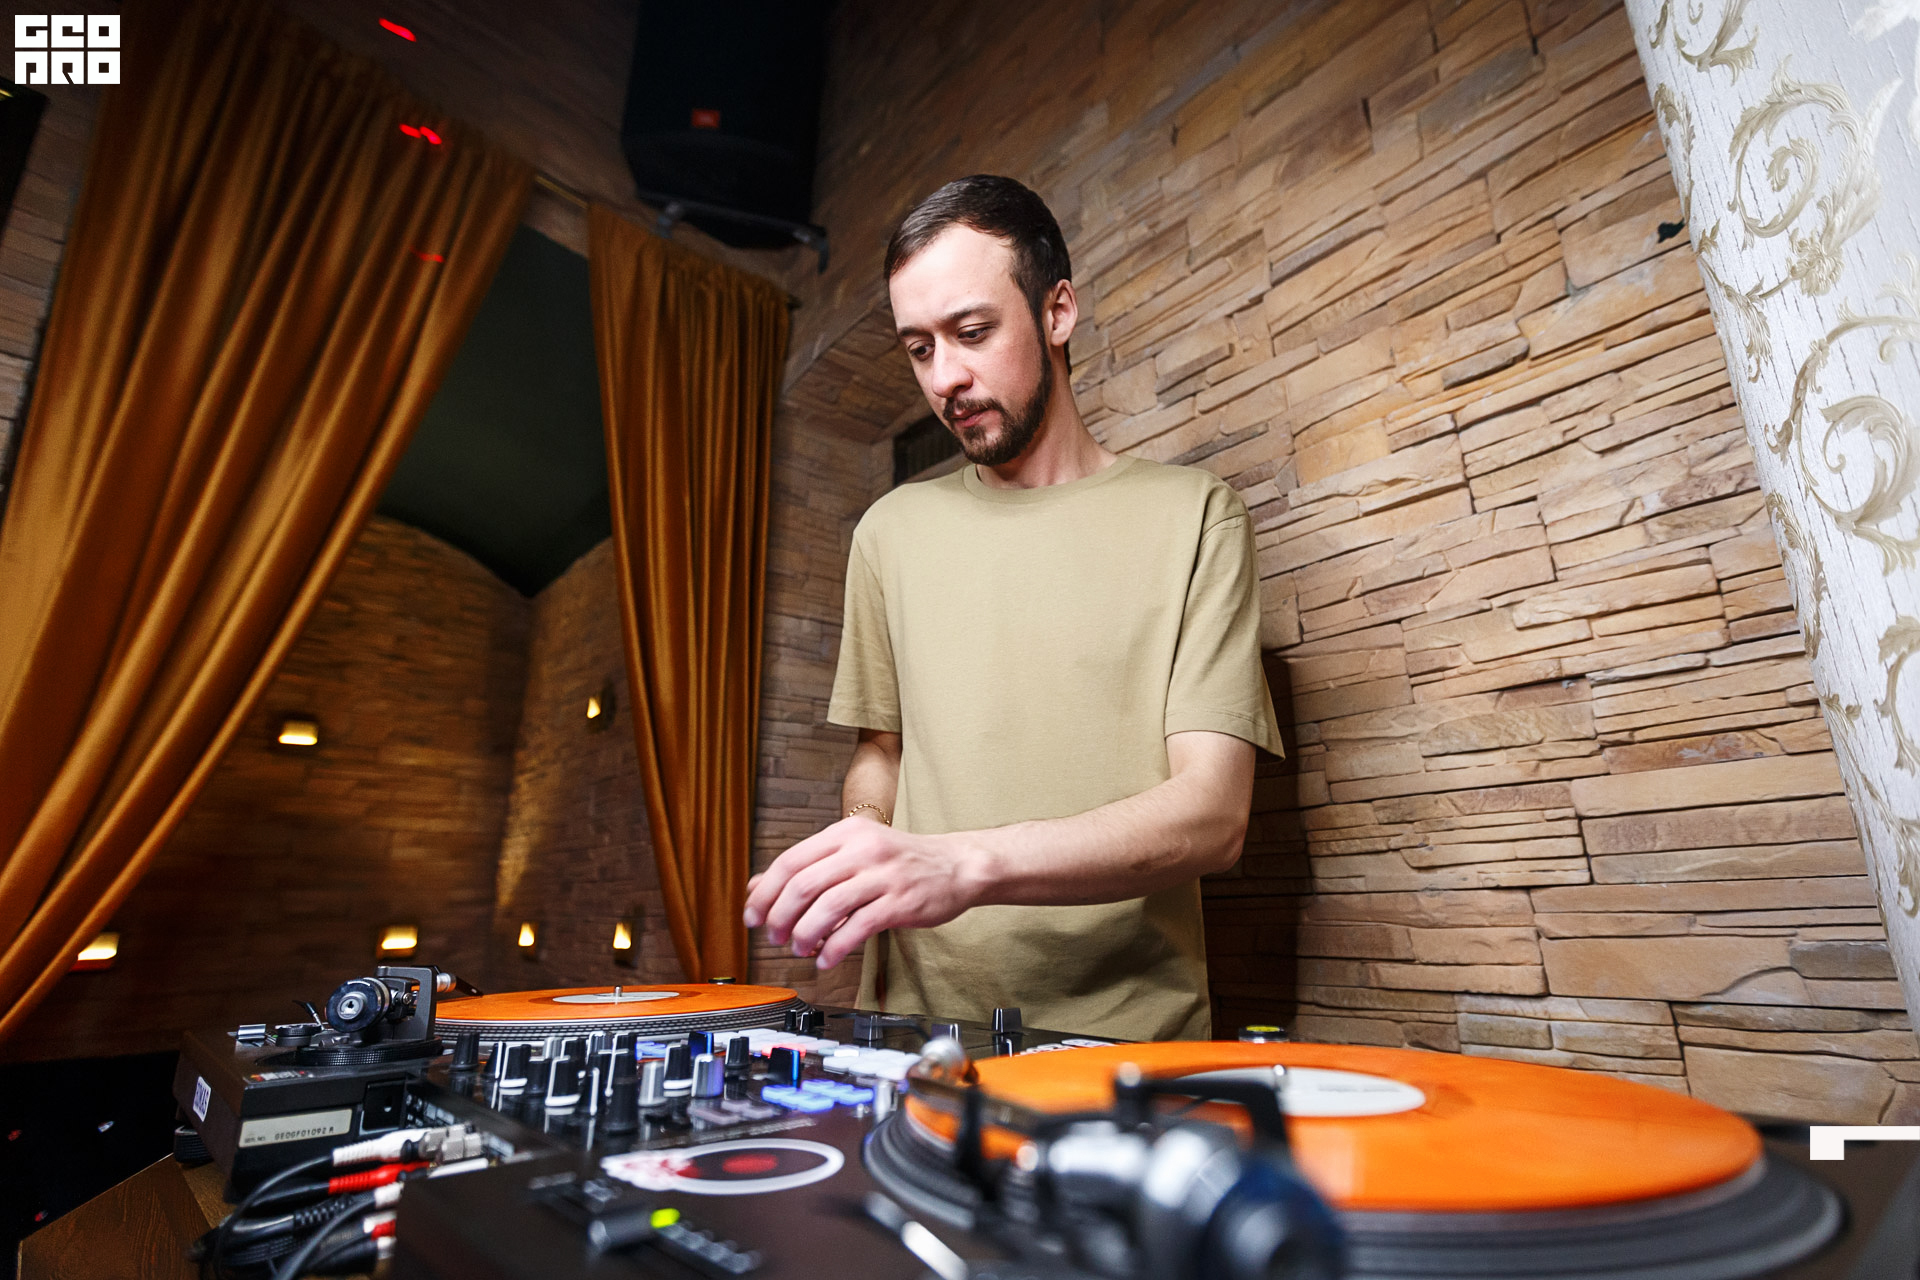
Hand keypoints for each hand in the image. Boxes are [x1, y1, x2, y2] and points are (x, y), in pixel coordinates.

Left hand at [742, 817, 983, 969]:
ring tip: (801, 949)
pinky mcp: (900, 902)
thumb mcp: (852, 853)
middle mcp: (862, 849)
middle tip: (775, 937)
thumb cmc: (900, 862)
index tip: (752, 917)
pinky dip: (835, 948)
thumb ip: (807, 868)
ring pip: (827, 907)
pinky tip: (826, 959)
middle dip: (780, 917)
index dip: (765, 893)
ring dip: (805, 935)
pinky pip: (858, 928)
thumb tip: (756, 887)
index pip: (790, 861)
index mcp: (845, 833)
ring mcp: (882, 875)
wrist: (956, 865)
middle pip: (803, 885)